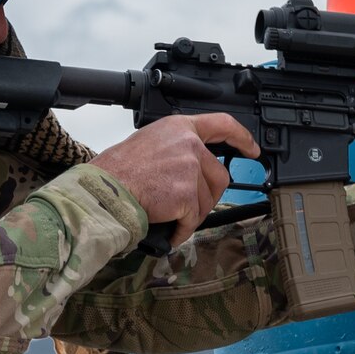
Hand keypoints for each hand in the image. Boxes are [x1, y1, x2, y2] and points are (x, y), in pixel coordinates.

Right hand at [92, 113, 258, 246]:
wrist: (103, 191)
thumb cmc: (115, 173)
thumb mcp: (149, 144)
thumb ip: (175, 149)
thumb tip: (192, 168)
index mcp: (179, 128)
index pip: (222, 124)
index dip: (241, 138)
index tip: (251, 149)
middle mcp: (189, 144)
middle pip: (218, 176)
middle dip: (205, 196)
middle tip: (183, 206)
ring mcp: (190, 168)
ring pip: (208, 200)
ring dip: (191, 214)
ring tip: (167, 213)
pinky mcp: (187, 194)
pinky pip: (194, 219)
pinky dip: (181, 229)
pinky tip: (167, 228)